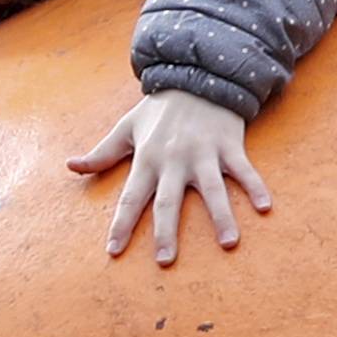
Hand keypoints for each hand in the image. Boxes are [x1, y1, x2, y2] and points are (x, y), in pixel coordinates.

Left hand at [74, 91, 272, 263]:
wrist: (196, 74)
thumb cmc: (159, 108)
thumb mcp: (127, 127)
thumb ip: (102, 153)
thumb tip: (71, 167)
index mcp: (147, 158)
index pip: (130, 197)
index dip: (121, 225)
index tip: (114, 251)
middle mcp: (174, 160)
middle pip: (168, 201)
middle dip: (165, 232)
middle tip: (165, 262)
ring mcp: (204, 153)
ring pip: (212, 190)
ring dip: (221, 216)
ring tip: (229, 243)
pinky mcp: (229, 145)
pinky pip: (244, 170)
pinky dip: (256, 187)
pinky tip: (266, 207)